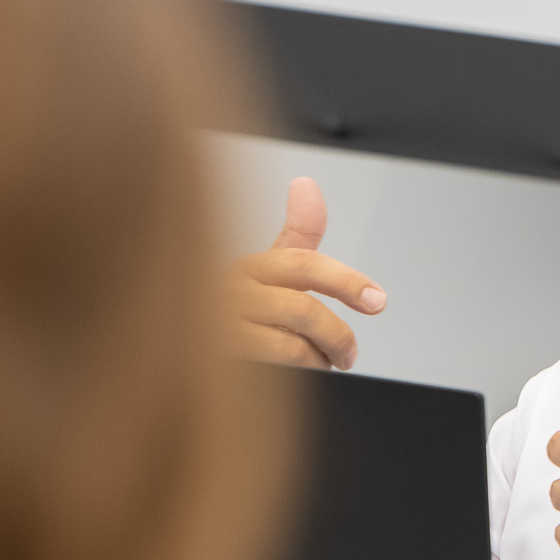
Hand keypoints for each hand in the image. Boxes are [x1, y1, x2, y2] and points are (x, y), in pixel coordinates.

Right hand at [227, 177, 386, 369]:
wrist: (180, 354)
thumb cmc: (229, 308)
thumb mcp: (264, 271)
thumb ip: (295, 235)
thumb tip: (306, 183)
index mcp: (247, 264)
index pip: (304, 263)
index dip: (346, 282)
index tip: (379, 301)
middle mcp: (227, 288)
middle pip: (302, 308)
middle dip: (337, 334)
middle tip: (350, 355)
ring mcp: (216, 324)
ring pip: (290, 340)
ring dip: (318, 357)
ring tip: (324, 365)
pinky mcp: (212, 356)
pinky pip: (271, 365)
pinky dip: (297, 372)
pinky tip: (299, 375)